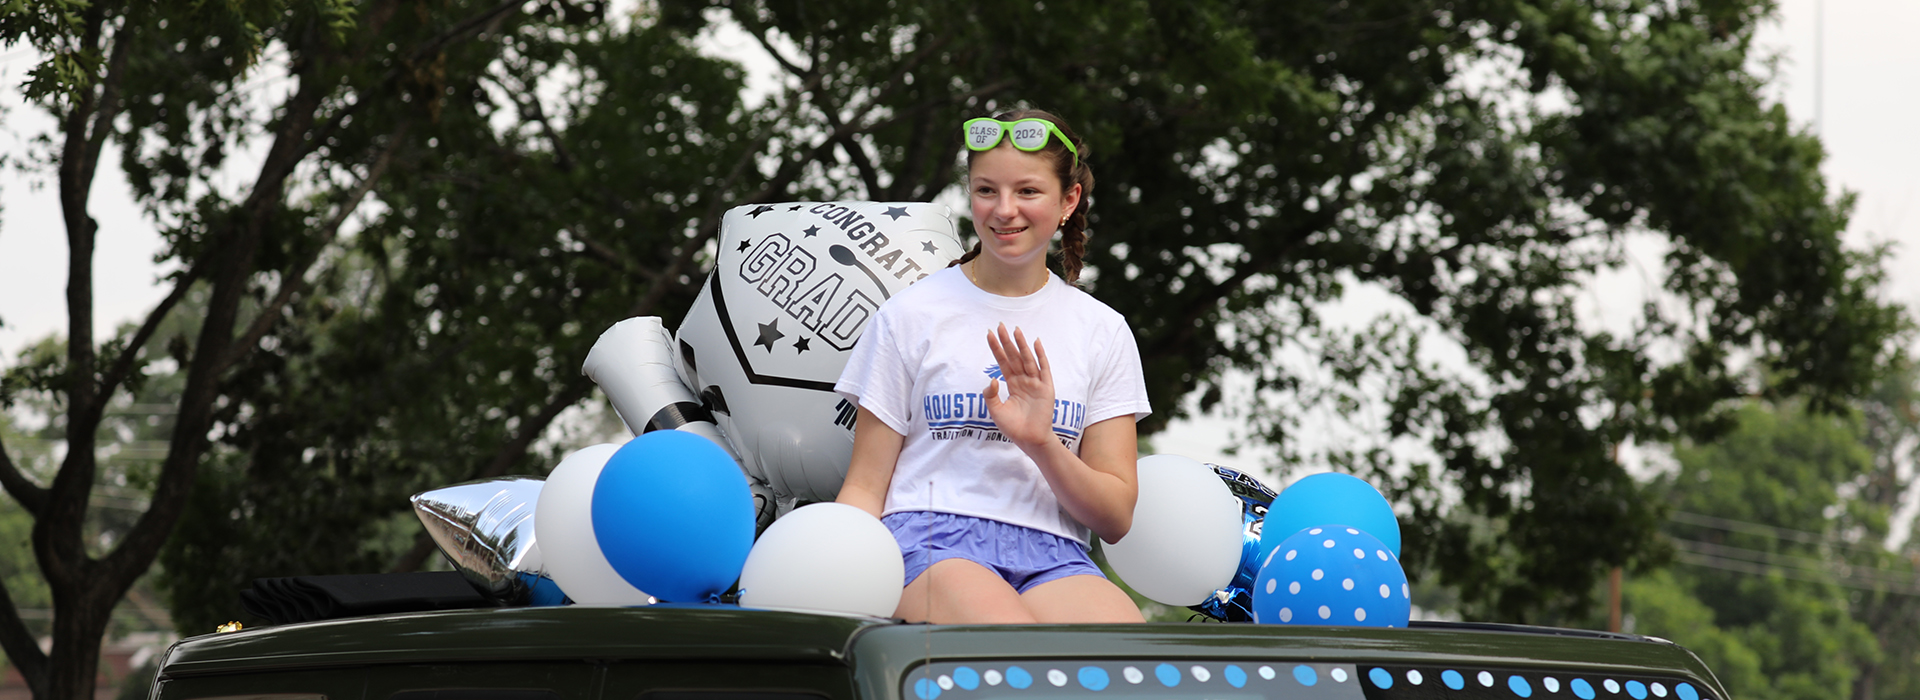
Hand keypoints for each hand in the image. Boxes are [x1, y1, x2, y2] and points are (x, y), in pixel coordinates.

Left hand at [983, 323, 1056, 450]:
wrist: (1030, 440)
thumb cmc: (1014, 427)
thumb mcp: (996, 411)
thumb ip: (990, 395)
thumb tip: (991, 379)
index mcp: (1012, 384)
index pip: (1003, 362)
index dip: (996, 349)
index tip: (989, 334)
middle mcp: (1024, 380)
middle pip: (1014, 357)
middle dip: (1007, 342)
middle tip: (1000, 325)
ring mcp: (1035, 383)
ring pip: (1027, 359)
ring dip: (1021, 345)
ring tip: (1015, 330)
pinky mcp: (1046, 388)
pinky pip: (1043, 369)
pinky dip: (1040, 356)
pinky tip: (1036, 343)